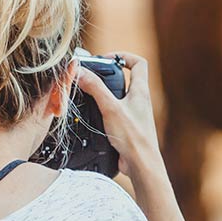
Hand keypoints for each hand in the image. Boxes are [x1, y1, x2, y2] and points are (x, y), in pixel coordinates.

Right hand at [76, 51, 163, 181]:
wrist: (141, 164)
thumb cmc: (133, 136)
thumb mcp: (110, 108)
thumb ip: (95, 88)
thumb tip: (80, 71)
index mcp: (140, 91)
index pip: (139, 63)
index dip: (124, 56)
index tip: (107, 59)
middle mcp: (140, 101)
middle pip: (127, 79)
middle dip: (110, 75)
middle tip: (93, 77)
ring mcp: (134, 115)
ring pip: (120, 97)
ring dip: (105, 94)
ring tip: (89, 95)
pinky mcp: (128, 128)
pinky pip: (115, 114)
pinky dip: (104, 111)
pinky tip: (92, 116)